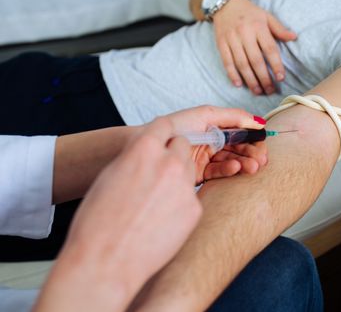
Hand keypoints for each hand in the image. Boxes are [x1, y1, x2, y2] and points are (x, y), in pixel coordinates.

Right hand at [36, 119, 202, 311]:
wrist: (107, 261)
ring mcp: (185, 186)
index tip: (163, 138)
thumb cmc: (99, 221)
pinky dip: (180, 203)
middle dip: (172, 154)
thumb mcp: (110, 174)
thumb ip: (134, 156)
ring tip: (156, 199)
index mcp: (144, 149)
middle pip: (182, 146)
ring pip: (189, 170)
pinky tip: (161, 219)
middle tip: (158, 173)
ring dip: (177, 177)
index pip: (163, 125)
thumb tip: (147, 151)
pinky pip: (191, 196)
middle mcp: (169, 162)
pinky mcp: (194, 209)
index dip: (162, 133)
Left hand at [149, 105, 267, 184]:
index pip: (241, 134)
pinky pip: (218, 173)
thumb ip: (232, 116)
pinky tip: (236, 168)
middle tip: (261, 160)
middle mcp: (212, 143)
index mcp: (214, 128)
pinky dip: (229, 170)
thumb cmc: (175, 125)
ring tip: (252, 166)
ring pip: (232, 161)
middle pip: (239, 149)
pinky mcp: (198, 174)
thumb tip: (259, 121)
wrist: (146, 145)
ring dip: (244, 163)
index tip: (263, 145)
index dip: (253, 140)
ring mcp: (205, 159)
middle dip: (252, 154)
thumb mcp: (205, 115)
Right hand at [213, 0, 296, 94]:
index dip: (276, 65)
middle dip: (263, 77)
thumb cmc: (250, 12)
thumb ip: (279, 28)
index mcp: (258, 26)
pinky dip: (232, 74)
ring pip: (241, 64)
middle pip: (255, 60)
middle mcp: (244, 33)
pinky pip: (227, 61)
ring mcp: (231, 39)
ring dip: (250, 80)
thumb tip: (294, 37)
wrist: (225, 3)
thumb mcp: (266, 16)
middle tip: (269, 90)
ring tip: (258, 91)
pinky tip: (239, 84)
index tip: (280, 78)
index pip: (269, 49)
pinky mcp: (221, 43)